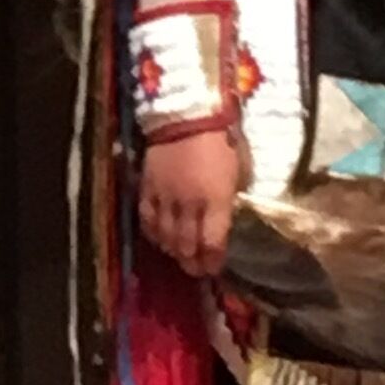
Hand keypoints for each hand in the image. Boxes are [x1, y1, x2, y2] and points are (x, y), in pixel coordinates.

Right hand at [139, 124, 242, 276]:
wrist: (187, 114)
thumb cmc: (220, 140)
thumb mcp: (237, 170)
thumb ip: (228, 199)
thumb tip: (224, 221)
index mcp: (216, 199)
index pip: (213, 243)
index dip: (213, 262)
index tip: (214, 269)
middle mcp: (190, 203)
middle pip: (187, 245)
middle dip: (192, 263)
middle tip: (195, 270)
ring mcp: (166, 196)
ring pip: (166, 236)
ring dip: (173, 251)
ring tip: (178, 256)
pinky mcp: (148, 187)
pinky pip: (147, 218)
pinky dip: (153, 233)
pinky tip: (158, 238)